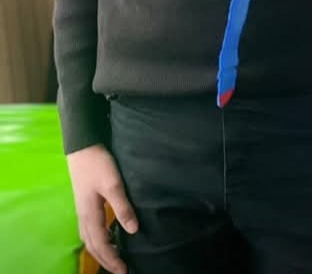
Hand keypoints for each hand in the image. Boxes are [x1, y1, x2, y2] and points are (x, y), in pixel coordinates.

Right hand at [67, 144, 137, 273]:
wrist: (82, 147)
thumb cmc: (98, 164)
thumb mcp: (113, 184)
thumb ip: (122, 207)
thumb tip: (133, 230)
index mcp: (90, 215)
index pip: (101, 245)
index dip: (112, 260)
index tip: (124, 271)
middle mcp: (84, 217)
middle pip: (93, 246)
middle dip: (106, 260)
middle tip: (120, 270)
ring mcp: (82, 210)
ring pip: (89, 239)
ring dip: (101, 251)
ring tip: (114, 258)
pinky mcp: (84, 203)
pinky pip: (89, 230)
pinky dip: (97, 239)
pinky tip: (106, 236)